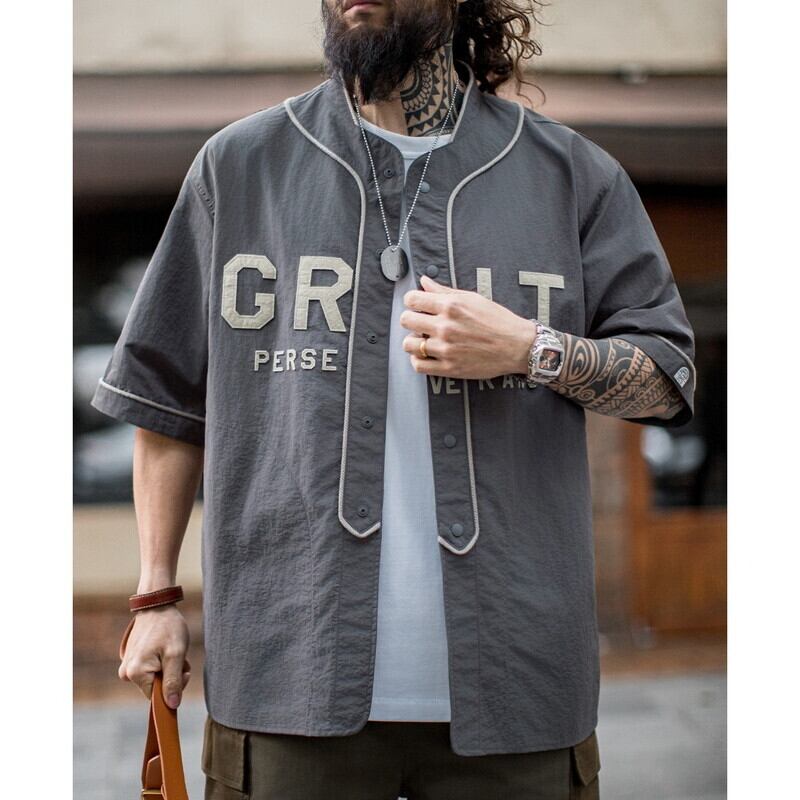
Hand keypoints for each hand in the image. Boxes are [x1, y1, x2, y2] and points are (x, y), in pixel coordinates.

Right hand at [118, 605, 190, 708]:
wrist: (157, 606)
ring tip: (171, 651)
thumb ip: (173, 681)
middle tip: (180, 658)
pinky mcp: (131, 660)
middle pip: (155, 688)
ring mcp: (127, 666)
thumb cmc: (168, 627)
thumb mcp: (176, 654)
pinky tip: (164, 649)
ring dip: (167, 669)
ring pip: (154, 679)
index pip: (157, 697)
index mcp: (135, 673)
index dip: (173, 687)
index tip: (184, 671)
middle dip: (171, 676)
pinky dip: (161, 663)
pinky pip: (149, 670)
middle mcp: (126, 673)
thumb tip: (172, 705)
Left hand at [400, 275, 536, 378]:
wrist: (517, 346)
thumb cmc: (498, 320)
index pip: (412, 299)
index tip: (417, 305)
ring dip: (414, 341)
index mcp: (451, 306)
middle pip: (406, 320)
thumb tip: (424, 282)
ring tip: (424, 340)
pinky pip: (418, 365)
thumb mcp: (473, 298)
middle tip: (420, 323)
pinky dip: (418, 360)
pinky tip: (426, 354)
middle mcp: (445, 326)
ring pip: (409, 344)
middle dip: (411, 320)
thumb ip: (445, 291)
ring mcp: (446, 348)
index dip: (412, 301)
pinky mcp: (449, 368)